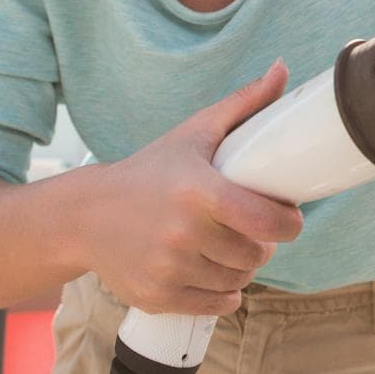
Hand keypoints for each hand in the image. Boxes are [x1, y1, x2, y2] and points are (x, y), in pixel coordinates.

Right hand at [84, 60, 304, 314]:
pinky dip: (223, 294)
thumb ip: (244, 104)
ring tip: (231, 248)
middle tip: (254, 231)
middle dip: (263, 244)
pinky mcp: (158, 296)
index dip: (288, 223)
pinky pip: (215, 305)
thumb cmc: (150, 171)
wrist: (85, 215)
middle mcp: (184, 234)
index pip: (268, 222)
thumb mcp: (194, 134)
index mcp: (199, 192)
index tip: (287, 217)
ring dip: (242, 268)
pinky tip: (215, 273)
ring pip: (238, 281)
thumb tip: (283, 68)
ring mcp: (169, 269)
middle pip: (256, 255)